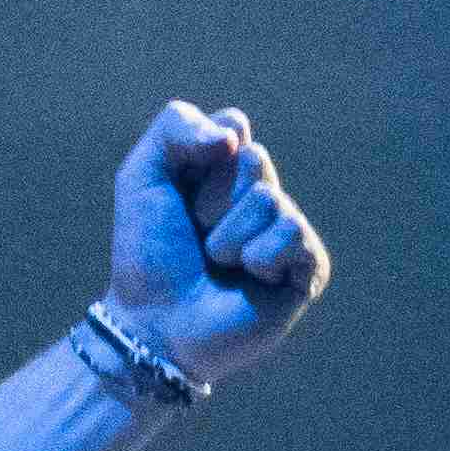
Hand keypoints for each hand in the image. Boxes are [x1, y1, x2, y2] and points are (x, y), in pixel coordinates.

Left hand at [107, 101, 329, 377]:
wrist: (154, 324)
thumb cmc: (147, 255)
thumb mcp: (142, 176)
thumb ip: (175, 126)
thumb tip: (236, 137)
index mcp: (226, 171)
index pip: (233, 126)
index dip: (200, 156)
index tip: (179, 193)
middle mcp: (261, 195)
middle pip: (254, 159)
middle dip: (212, 200)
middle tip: (198, 235)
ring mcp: (286, 231)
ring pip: (269, 199)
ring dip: (228, 237)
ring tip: (217, 264)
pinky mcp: (307, 268)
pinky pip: (294, 233)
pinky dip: (259, 258)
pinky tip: (250, 280)